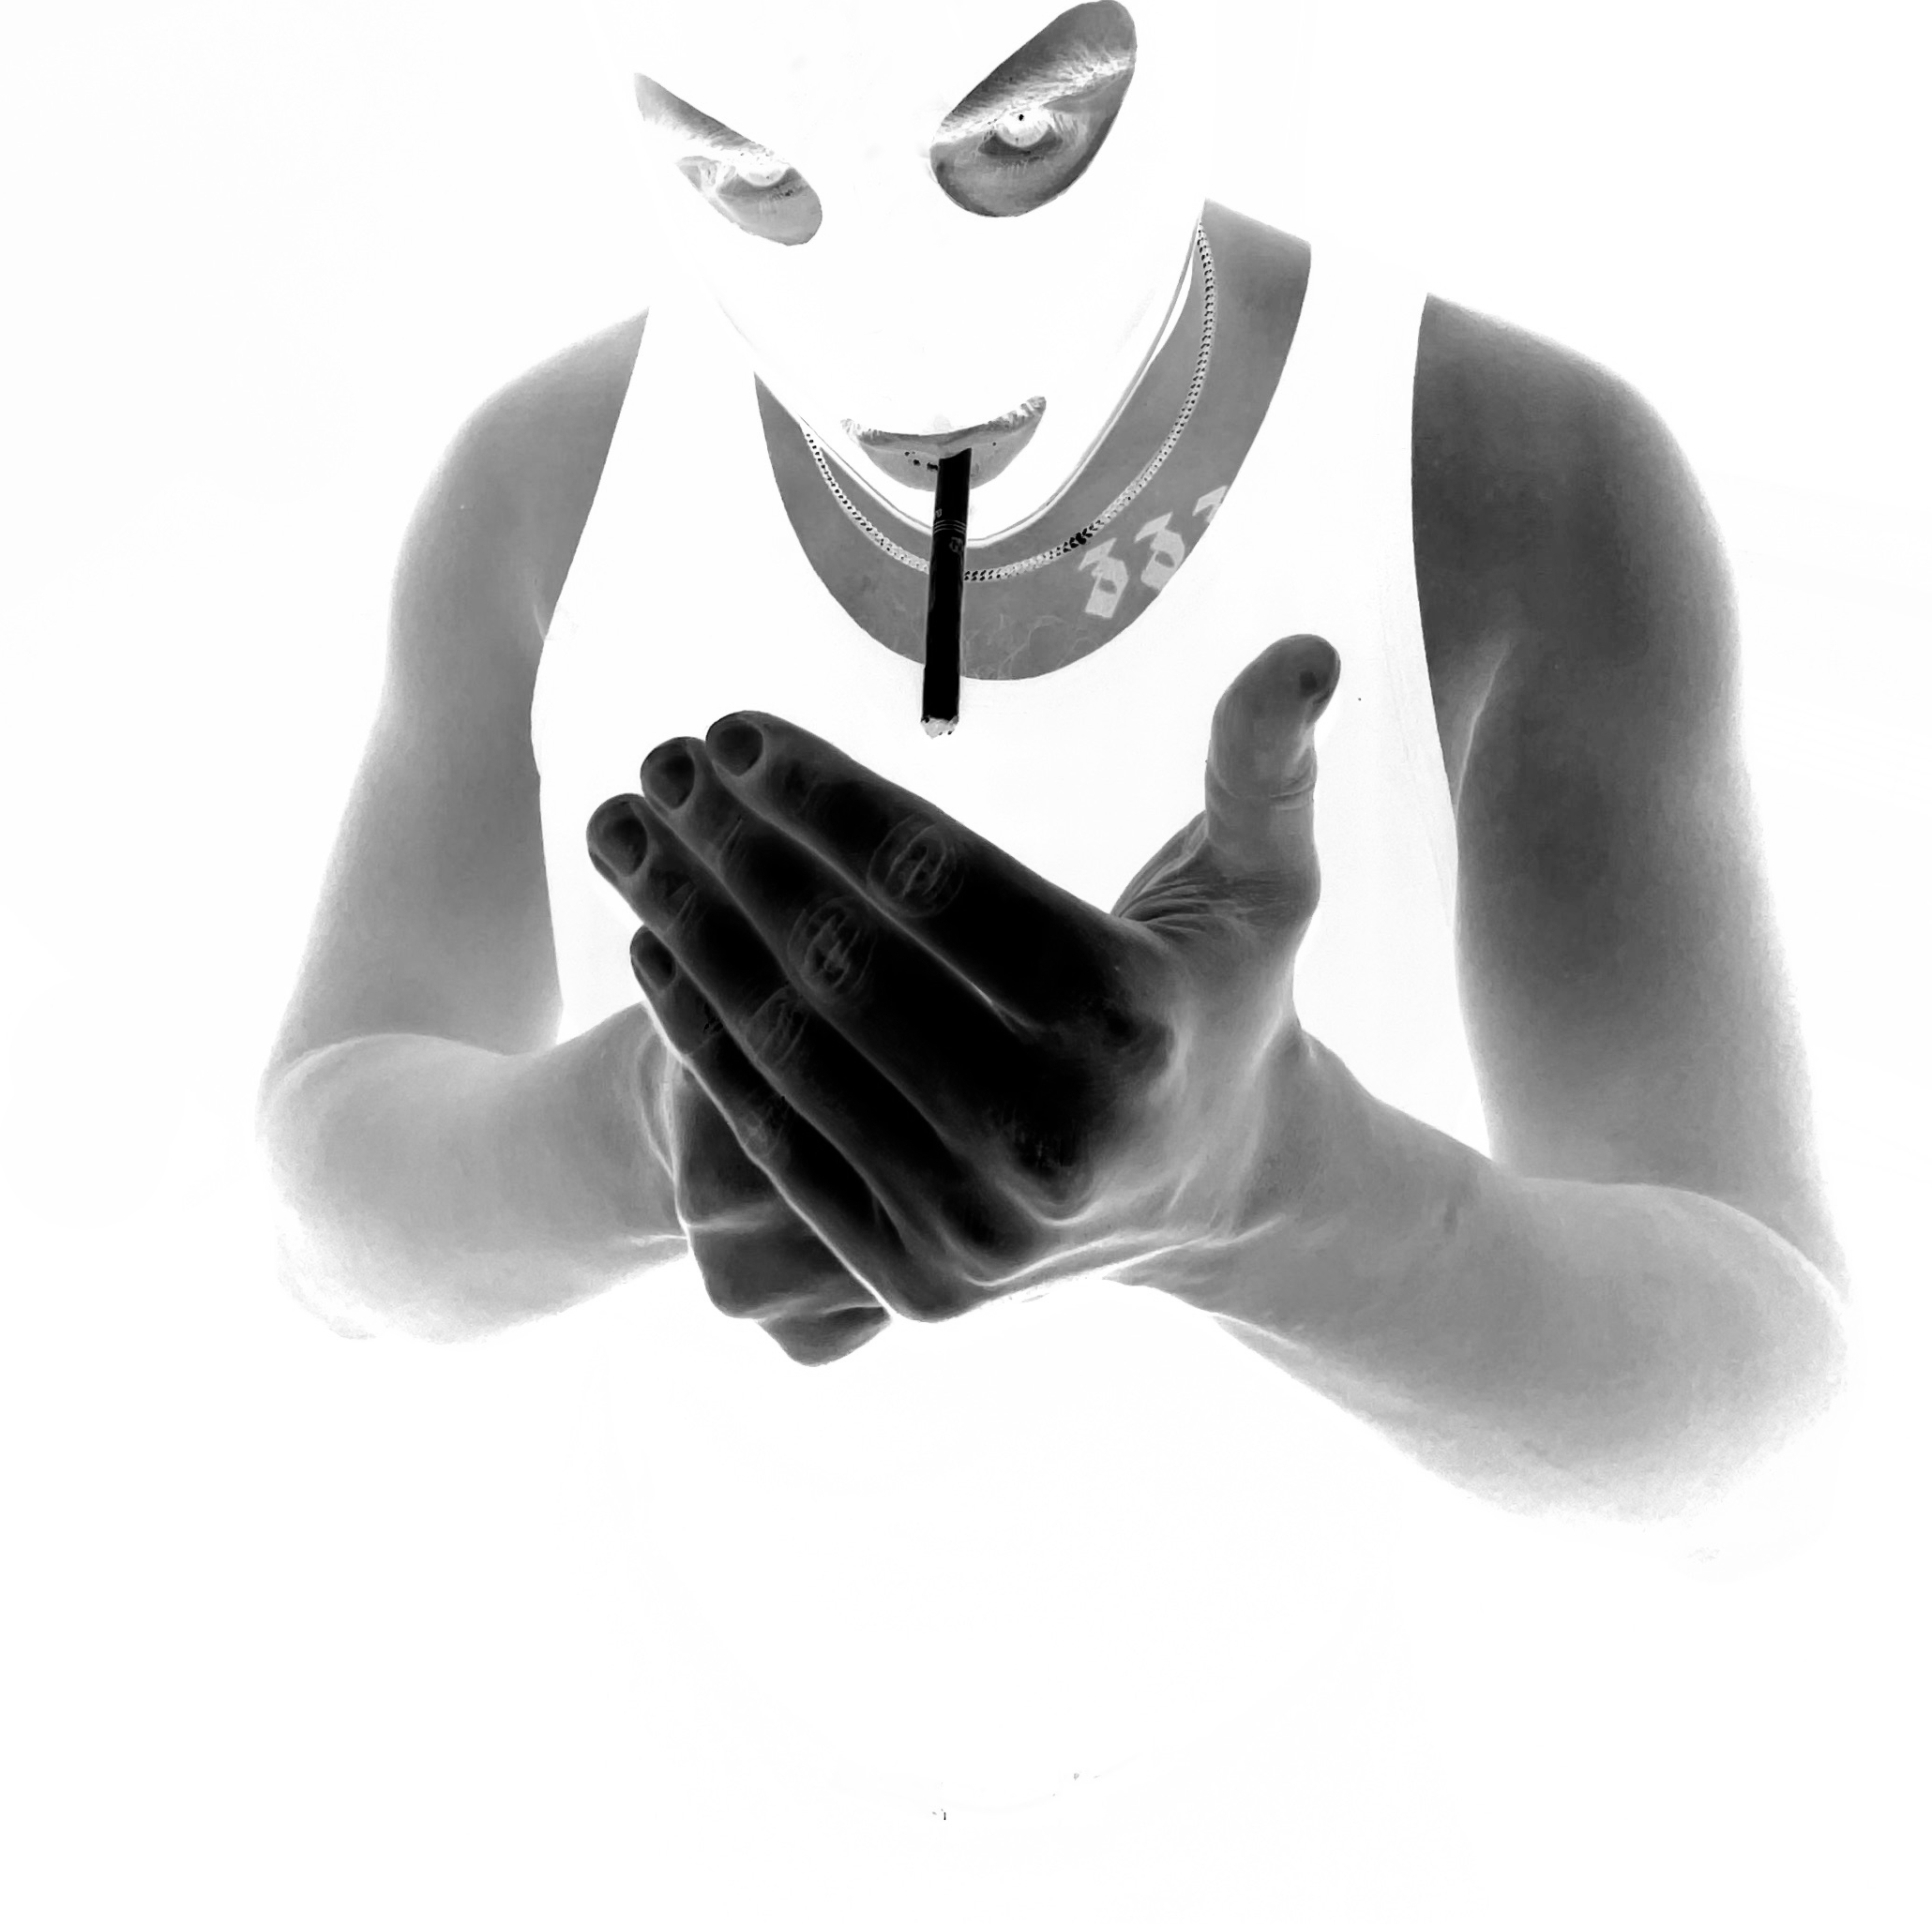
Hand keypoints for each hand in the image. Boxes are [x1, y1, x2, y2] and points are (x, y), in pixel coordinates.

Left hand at [584, 633, 1339, 1322]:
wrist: (1218, 1195)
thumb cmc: (1219, 999)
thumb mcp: (1265, 885)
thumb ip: (1265, 767)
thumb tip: (1308, 648)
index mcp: (1132, 1019)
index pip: (934, 880)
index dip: (820, 793)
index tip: (732, 726)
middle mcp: (1055, 1135)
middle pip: (844, 964)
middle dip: (730, 849)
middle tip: (655, 764)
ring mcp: (980, 1223)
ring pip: (792, 1050)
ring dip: (687, 930)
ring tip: (622, 838)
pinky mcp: (919, 1283)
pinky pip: (782, 1138)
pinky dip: (703, 1040)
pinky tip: (649, 951)